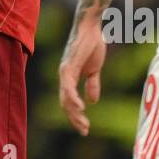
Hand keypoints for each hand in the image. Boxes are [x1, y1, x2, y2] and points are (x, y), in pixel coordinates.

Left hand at [58, 10, 106, 134]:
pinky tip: (80, 107)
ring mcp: (64, 71)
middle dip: (75, 118)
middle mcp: (64, 76)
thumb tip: (92, 101)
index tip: (85, 127)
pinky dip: (73, 98)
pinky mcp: (68, 66)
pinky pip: (68, 86)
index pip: (69, 101)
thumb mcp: (94, 69)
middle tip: (84, 131)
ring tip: (83, 124)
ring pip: (66, 98)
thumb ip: (92, 84)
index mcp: (69, 77)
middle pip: (65, 103)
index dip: (76, 115)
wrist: (91, 27)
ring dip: (74, 112)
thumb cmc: (92, 44)